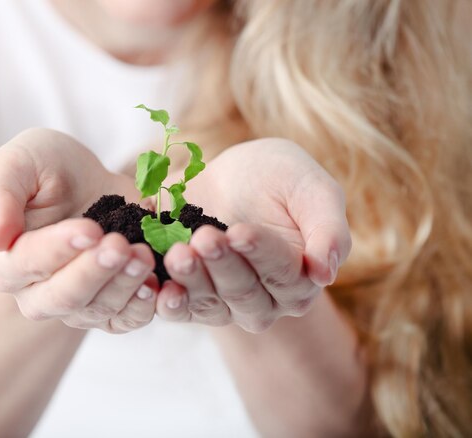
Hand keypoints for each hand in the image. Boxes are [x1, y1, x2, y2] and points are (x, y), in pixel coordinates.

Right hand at [0, 128, 157, 332]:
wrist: (84, 182)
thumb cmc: (44, 169)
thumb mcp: (16, 164)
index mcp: (6, 261)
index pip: (27, 263)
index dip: (58, 249)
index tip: (90, 229)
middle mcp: (37, 293)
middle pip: (64, 296)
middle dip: (95, 272)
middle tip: (121, 246)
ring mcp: (76, 305)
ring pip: (98, 309)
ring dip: (125, 286)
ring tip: (144, 256)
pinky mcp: (110, 307)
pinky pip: (125, 320)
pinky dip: (143, 307)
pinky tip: (157, 285)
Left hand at [155, 138, 351, 331]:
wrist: (232, 176)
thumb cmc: (279, 178)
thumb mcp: (311, 189)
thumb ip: (328, 228)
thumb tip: (325, 273)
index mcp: (301, 277)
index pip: (284, 273)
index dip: (261, 254)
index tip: (240, 231)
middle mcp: (267, 300)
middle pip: (244, 292)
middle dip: (223, 265)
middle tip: (204, 238)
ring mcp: (227, 303)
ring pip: (212, 304)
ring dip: (193, 281)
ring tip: (178, 253)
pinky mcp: (193, 297)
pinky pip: (182, 310)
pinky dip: (170, 303)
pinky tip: (161, 290)